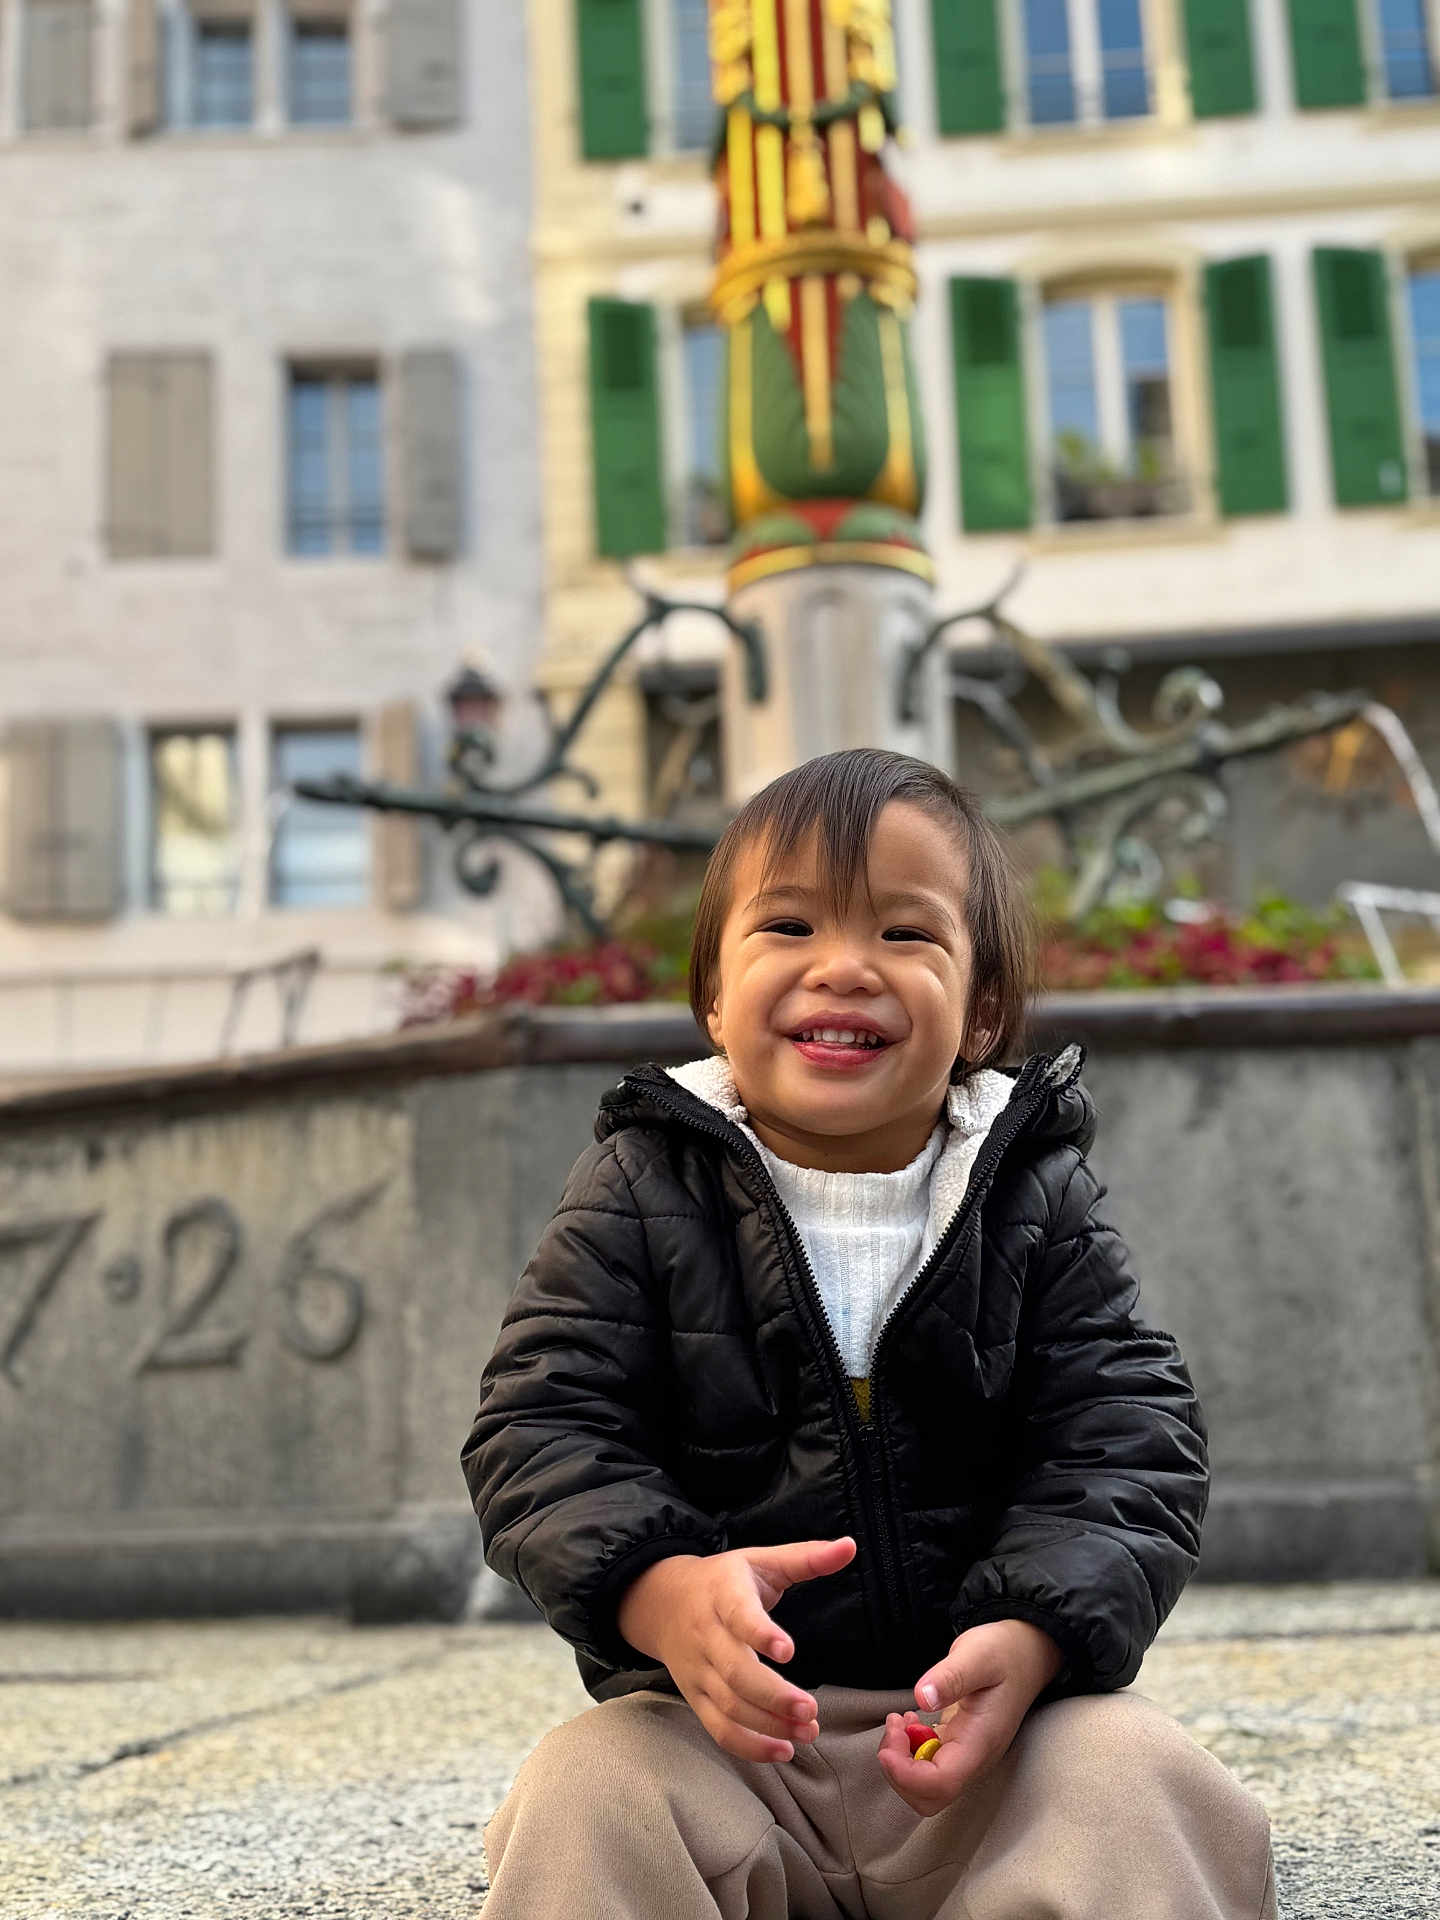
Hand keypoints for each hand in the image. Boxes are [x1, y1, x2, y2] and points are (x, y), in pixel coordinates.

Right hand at [616, 1536, 856, 1764]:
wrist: (663, 1602)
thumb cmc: (723, 1581)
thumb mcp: (761, 1561)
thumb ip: (806, 1558)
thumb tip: (850, 1546)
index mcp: (723, 1595)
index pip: (739, 1616)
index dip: (760, 1634)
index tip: (788, 1650)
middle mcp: (707, 1635)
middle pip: (735, 1673)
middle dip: (774, 1696)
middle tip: (810, 1710)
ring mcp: (699, 1671)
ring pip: (729, 1706)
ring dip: (769, 1725)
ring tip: (808, 1731)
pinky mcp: (696, 1698)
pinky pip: (719, 1729)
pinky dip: (749, 1747)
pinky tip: (783, 1750)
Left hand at [877, 1619, 1063, 1816]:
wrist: (1026, 1655)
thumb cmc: (1004, 1653)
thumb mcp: (977, 1654)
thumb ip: (951, 1676)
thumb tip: (922, 1698)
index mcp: (980, 1743)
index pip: (941, 1784)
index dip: (907, 1775)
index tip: (889, 1744)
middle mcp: (974, 1760)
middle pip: (929, 1797)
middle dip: (899, 1771)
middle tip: (894, 1727)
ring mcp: (966, 1757)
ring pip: (926, 1788)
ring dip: (901, 1762)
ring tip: (899, 1721)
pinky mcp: (958, 1749)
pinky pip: (928, 1769)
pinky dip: (908, 1752)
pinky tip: (910, 1721)